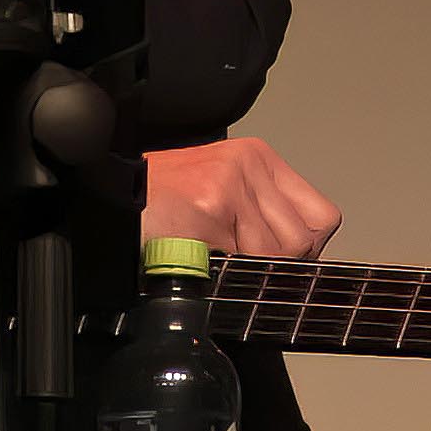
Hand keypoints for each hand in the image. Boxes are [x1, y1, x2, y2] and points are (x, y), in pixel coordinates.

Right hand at [144, 137, 341, 258]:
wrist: (108, 195)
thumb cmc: (159, 199)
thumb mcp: (220, 190)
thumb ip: (262, 214)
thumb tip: (297, 258)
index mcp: (258, 157)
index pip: (322, 218)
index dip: (305, 248)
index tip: (279, 259)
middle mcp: (248, 164)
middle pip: (303, 242)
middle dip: (273, 264)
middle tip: (237, 260)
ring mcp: (229, 184)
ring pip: (274, 256)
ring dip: (245, 270)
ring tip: (212, 254)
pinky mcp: (209, 208)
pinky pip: (240, 263)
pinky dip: (220, 273)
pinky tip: (197, 256)